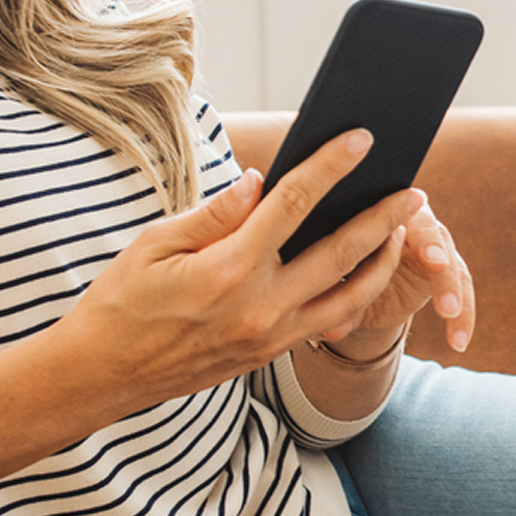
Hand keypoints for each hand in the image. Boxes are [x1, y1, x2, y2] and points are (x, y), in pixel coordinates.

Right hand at [37, 131, 422, 414]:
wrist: (102, 375)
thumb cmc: (121, 302)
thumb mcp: (155, 244)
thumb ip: (215, 213)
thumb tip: (259, 181)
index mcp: (228, 269)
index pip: (294, 204)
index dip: (331, 167)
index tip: (361, 140)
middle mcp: (259, 306)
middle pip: (341, 252)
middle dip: (383, 218)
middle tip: (414, 192)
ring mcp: (269, 336)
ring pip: (349, 296)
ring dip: (382, 262)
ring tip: (402, 232)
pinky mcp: (269, 354)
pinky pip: (327, 322)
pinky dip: (354, 294)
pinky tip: (364, 271)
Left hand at [322, 198, 477, 360]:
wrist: (360, 282)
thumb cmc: (345, 271)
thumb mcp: (339, 282)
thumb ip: (337, 299)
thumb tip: (330, 331)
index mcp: (384, 215)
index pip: (398, 214)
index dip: (402, 226)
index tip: (411, 242)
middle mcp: (416, 224)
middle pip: (432, 232)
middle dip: (434, 248)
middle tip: (436, 264)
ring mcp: (437, 247)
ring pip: (451, 264)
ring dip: (452, 289)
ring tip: (448, 313)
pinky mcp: (448, 271)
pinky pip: (461, 293)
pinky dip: (462, 317)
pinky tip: (458, 342)